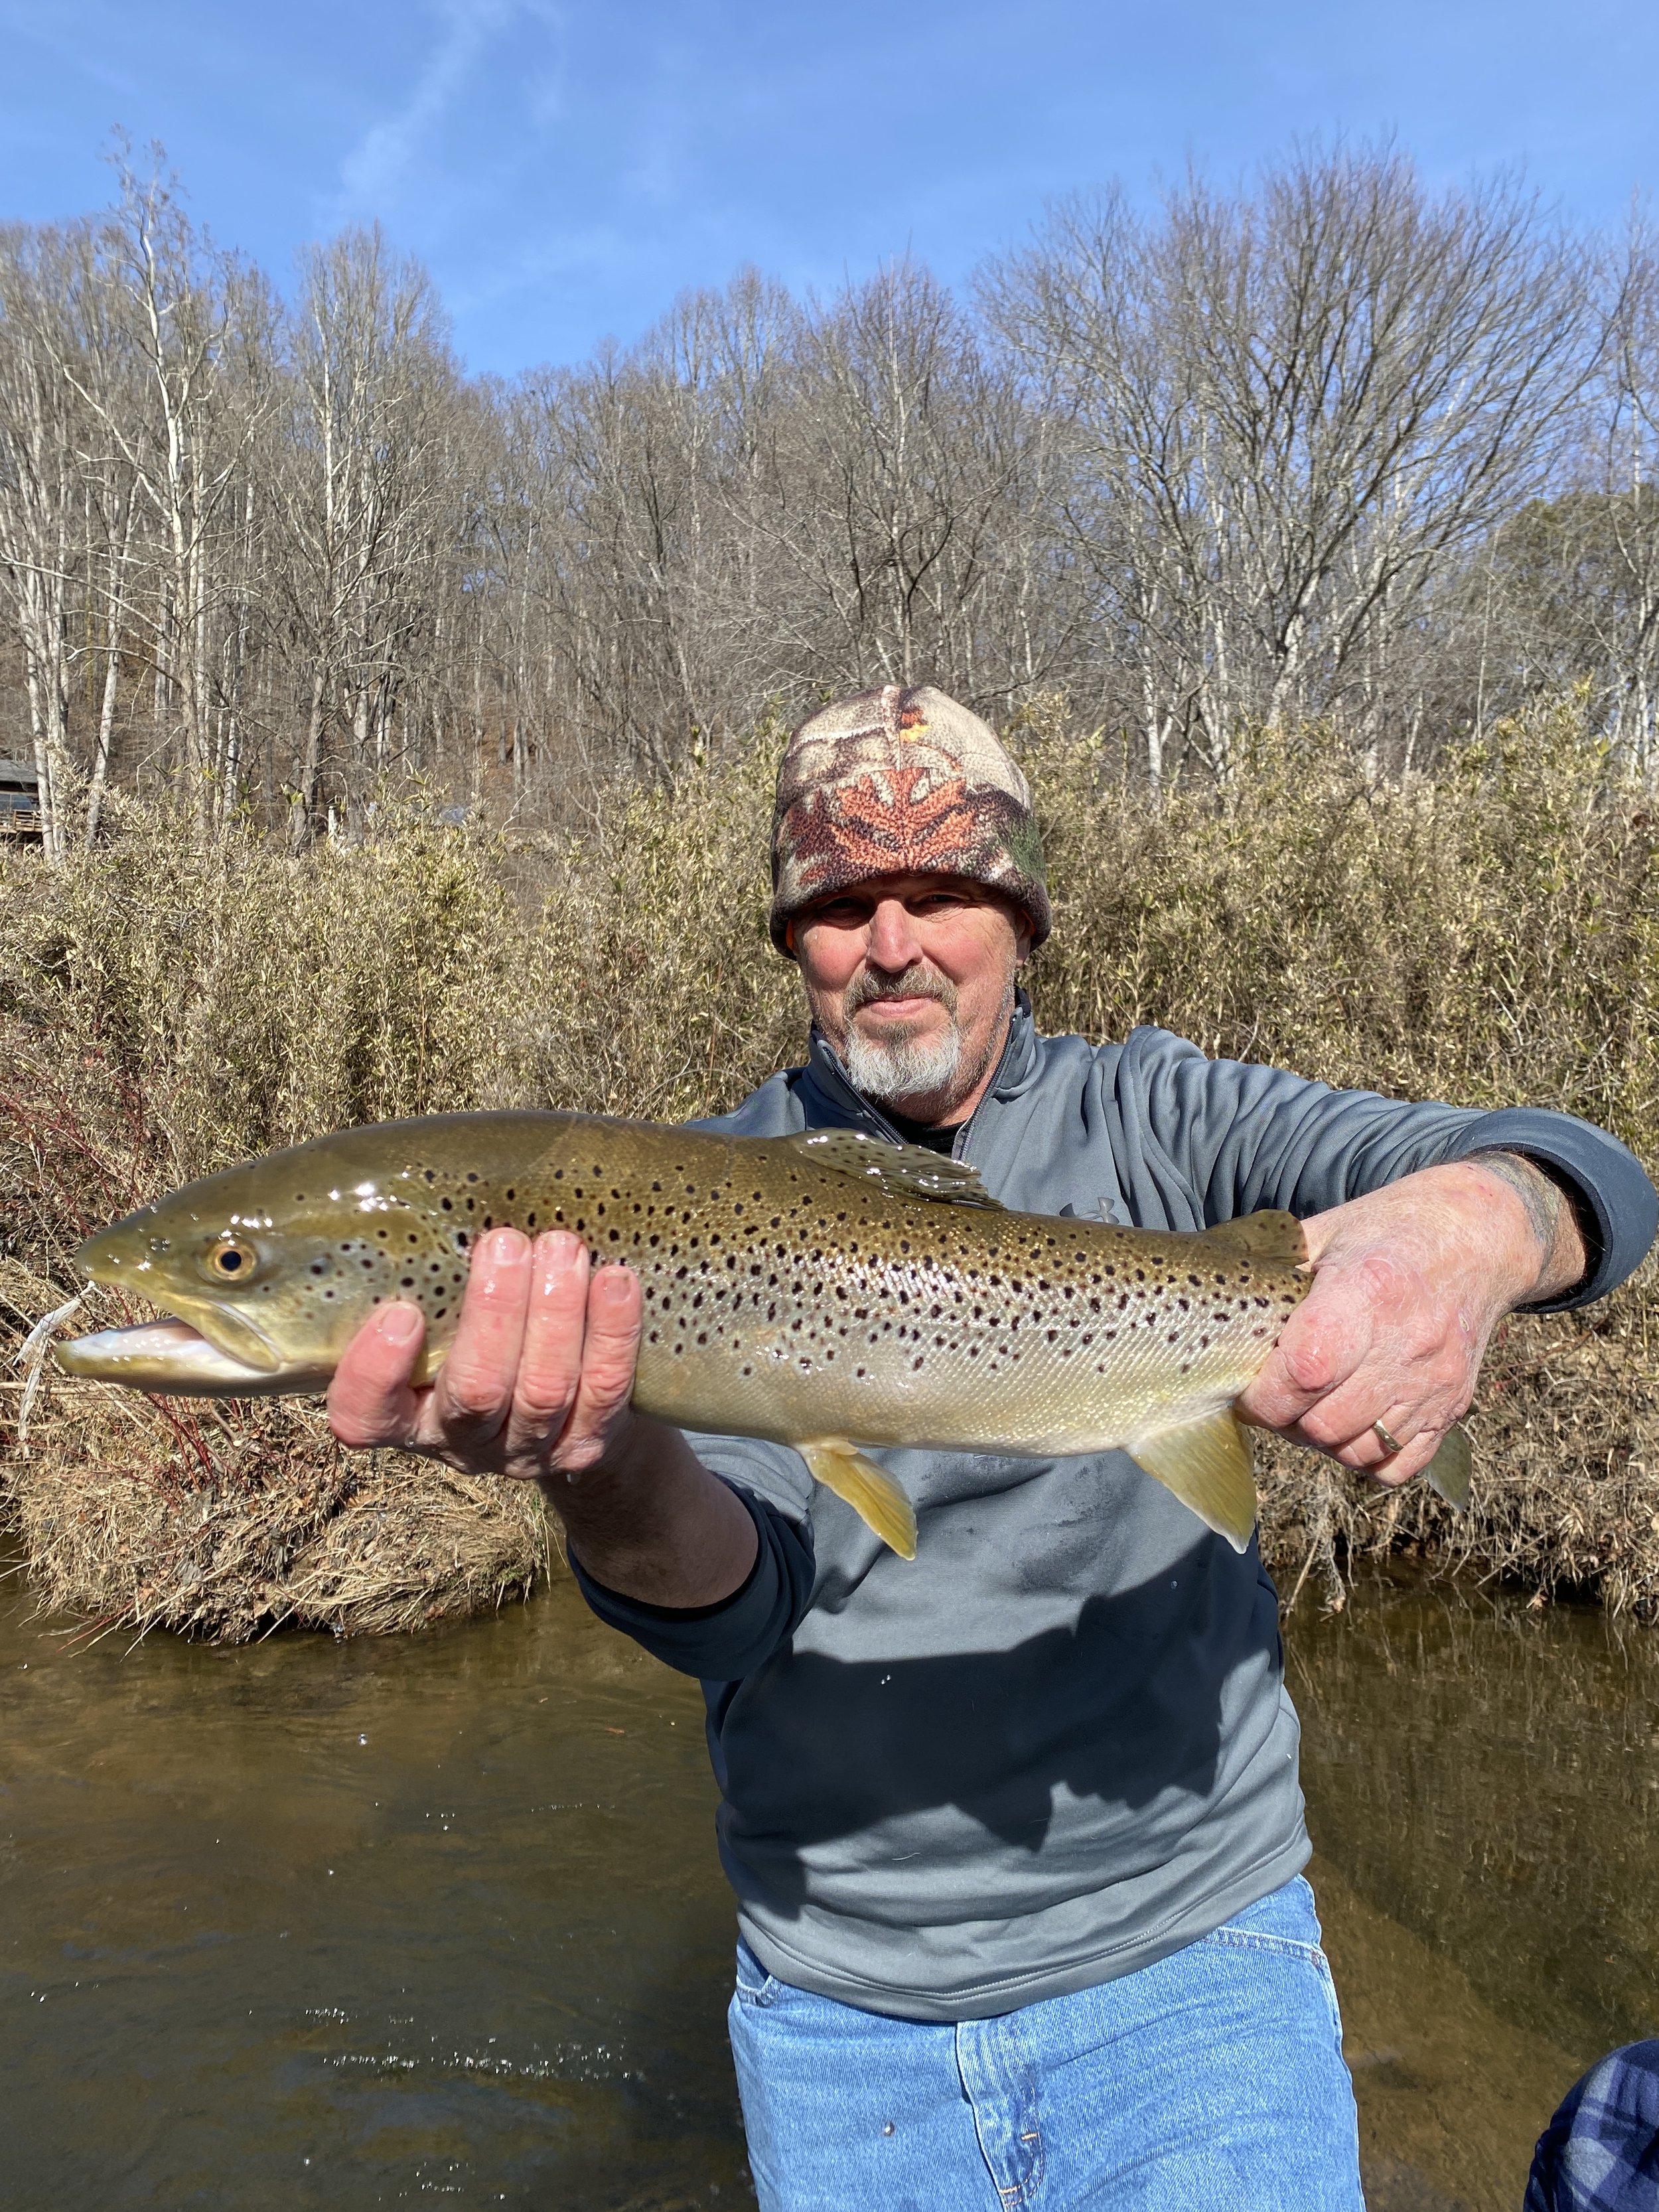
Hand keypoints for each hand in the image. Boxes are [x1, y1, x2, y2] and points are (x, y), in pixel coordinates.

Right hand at [327, 1227, 757, 1605]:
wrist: (567, 1413)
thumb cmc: (483, 1342)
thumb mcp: (441, 1323)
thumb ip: (430, 1284)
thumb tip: (431, 1191)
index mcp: (405, 1414)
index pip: (365, 1415)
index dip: (376, 1372)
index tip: (401, 1311)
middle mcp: (461, 1441)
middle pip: (474, 1391)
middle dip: (494, 1313)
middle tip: (504, 1244)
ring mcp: (528, 1450)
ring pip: (542, 1390)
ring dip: (554, 1312)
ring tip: (562, 1246)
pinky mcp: (588, 1443)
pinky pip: (604, 1387)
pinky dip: (611, 1331)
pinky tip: (615, 1279)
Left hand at [1235, 1157, 1583, 1487]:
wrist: (1479, 1235)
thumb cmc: (1385, 1231)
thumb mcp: (1322, 1233)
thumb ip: (1270, 1276)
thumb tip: (1207, 1312)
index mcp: (1367, 1290)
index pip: (1303, 1373)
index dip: (1263, 1395)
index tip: (1247, 1386)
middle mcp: (1408, 1343)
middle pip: (1325, 1425)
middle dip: (1285, 1421)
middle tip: (1274, 1396)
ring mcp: (1436, 1381)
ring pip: (1357, 1452)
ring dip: (1321, 1440)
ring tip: (1311, 1405)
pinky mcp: (1455, 1405)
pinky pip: (1399, 1466)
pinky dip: (1366, 1457)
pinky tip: (1351, 1422)